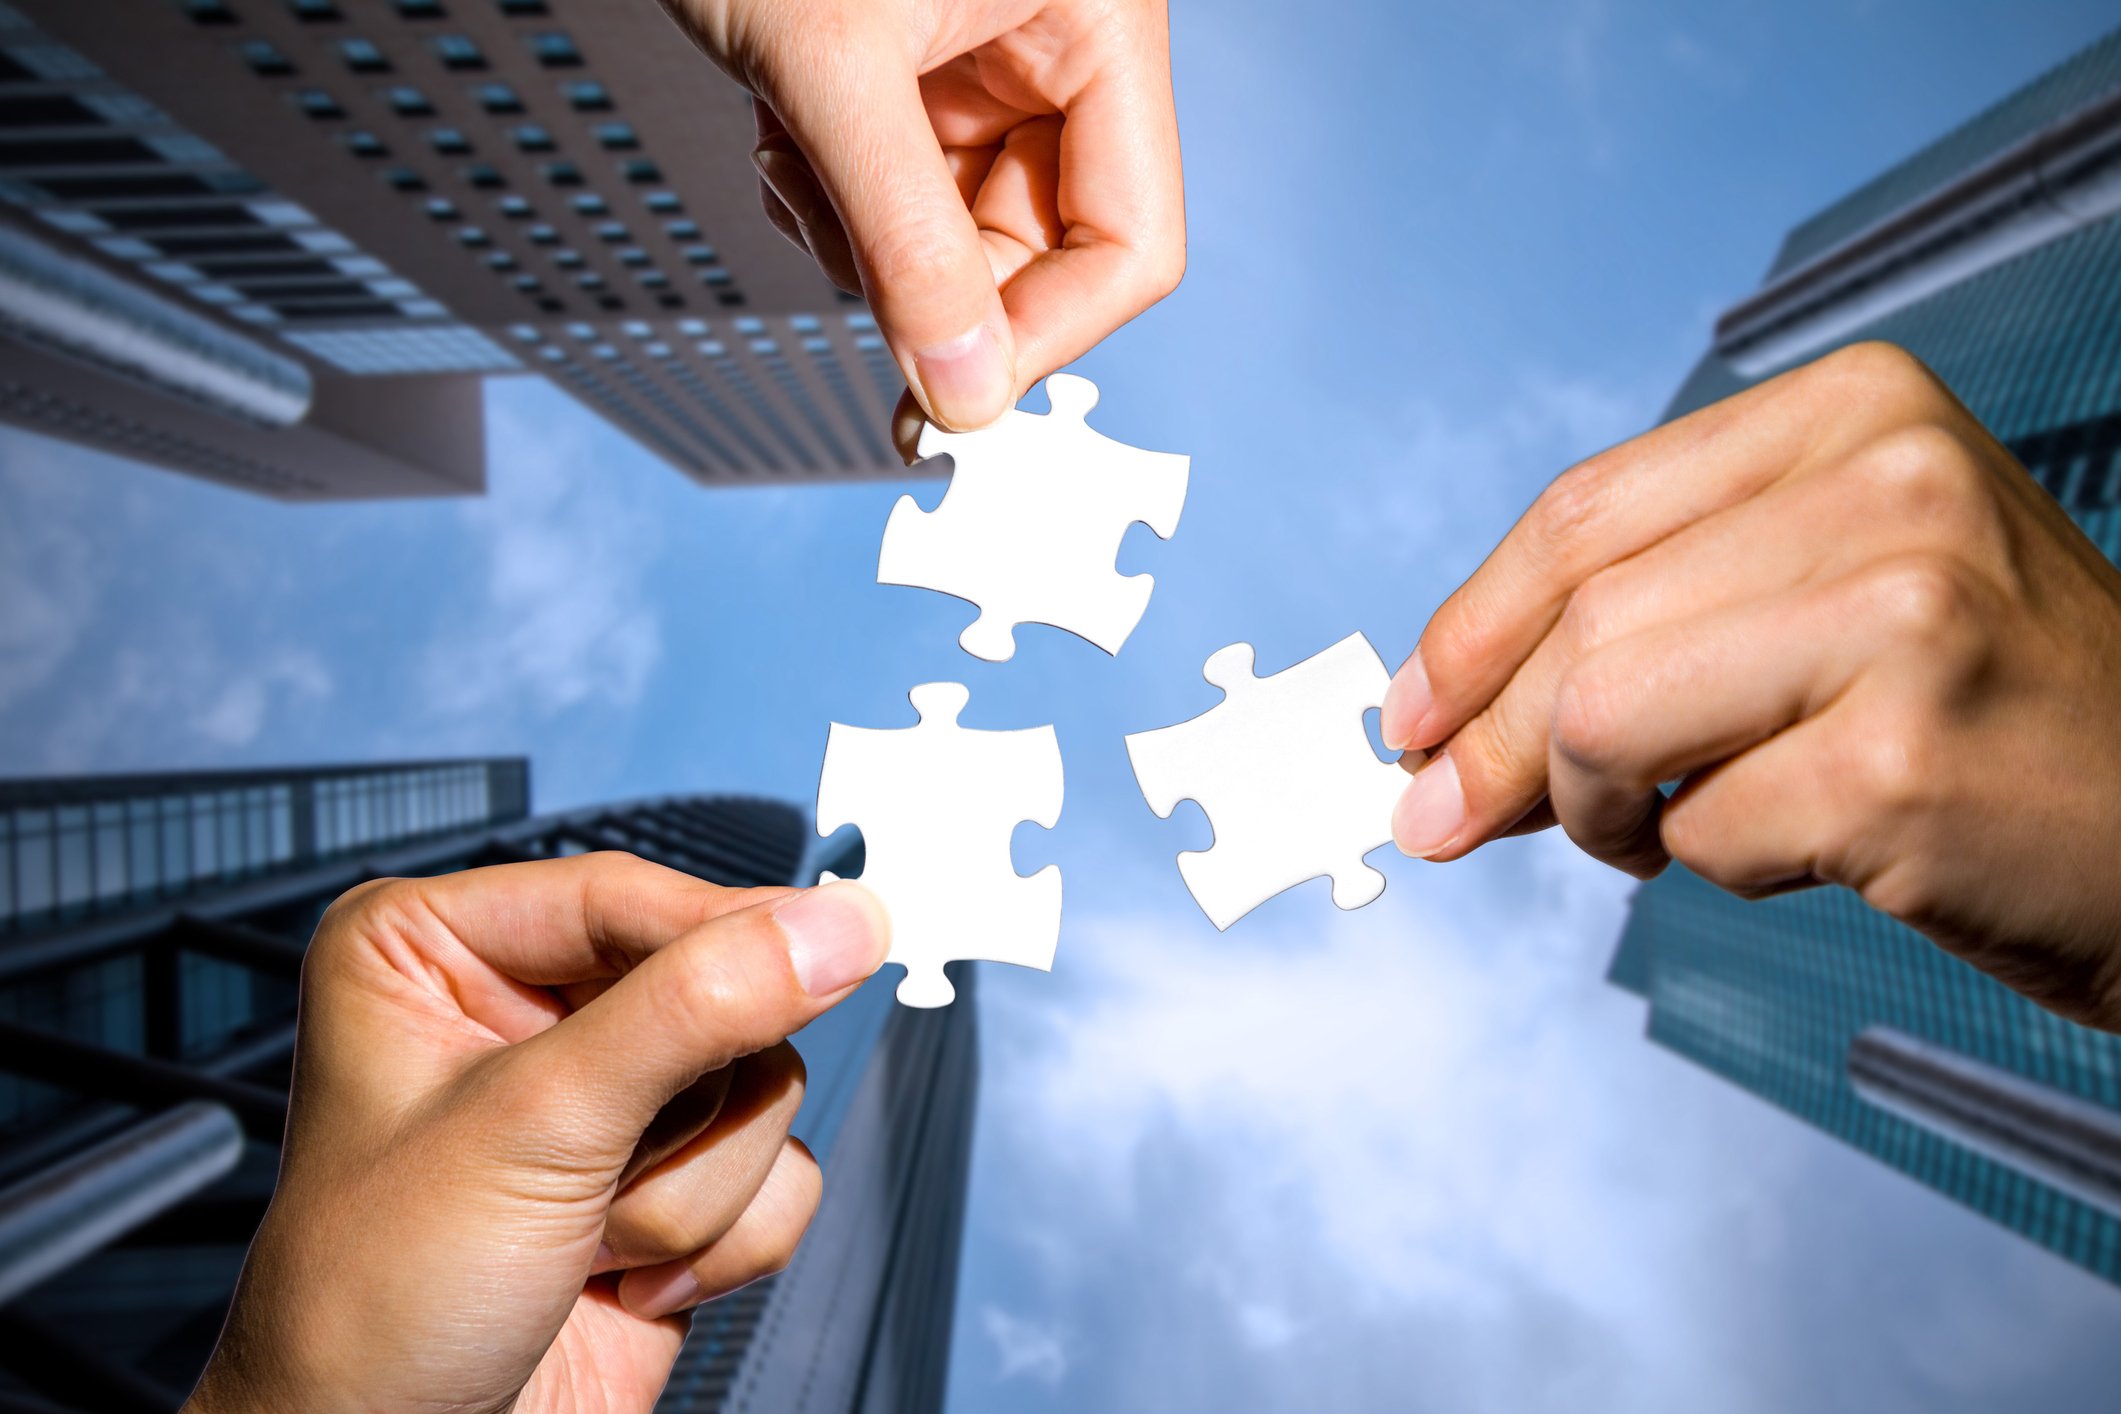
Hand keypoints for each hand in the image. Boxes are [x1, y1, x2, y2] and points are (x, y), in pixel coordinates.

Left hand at [184, 855, 889, 1413]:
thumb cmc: (373, 1308)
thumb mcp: (535, 1126)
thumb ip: (694, 1009)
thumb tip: (831, 924)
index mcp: (440, 950)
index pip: (628, 896)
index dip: (725, 934)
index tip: (835, 943)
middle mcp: (525, 1014)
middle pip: (718, 990)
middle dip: (678, 1111)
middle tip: (600, 1170)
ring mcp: (607, 1107)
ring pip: (763, 1088)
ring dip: (692, 1192)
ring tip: (587, 1242)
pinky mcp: (670, 1188)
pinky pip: (782, 1174)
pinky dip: (722, 1243)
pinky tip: (620, 1280)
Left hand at [658, 0, 1185, 435]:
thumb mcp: (832, 70)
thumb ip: (907, 241)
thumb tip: (967, 397)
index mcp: (1099, 25)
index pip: (1129, 242)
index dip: (1046, 336)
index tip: (951, 398)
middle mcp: (1058, 56)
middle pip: (1039, 256)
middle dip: (926, 282)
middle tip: (832, 250)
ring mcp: (985, 75)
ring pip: (957, 246)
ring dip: (860, 242)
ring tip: (792, 153)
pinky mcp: (915, 86)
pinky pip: (899, 209)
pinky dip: (832, 207)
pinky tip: (782, 139)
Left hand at [1381, 342, 2120, 1030]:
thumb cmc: (1993, 708)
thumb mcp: (1832, 592)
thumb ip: (1652, 618)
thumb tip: (1440, 721)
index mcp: (1858, 409)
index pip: (1587, 511)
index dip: (1470, 623)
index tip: (1410, 709)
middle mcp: (1890, 485)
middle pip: (1581, 619)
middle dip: (1488, 738)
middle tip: (1441, 815)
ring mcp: (1907, 618)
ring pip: (1608, 715)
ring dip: (1589, 806)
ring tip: (1642, 833)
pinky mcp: (1904, 762)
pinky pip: (1704, 830)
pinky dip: (1708, 863)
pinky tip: (1784, 848)